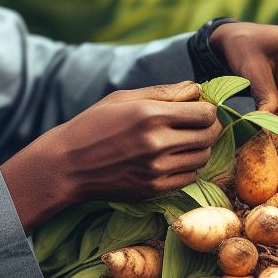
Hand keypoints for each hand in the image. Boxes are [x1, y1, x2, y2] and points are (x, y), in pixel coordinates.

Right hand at [1, 81, 222, 230]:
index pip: (204, 113)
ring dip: (199, 148)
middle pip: (208, 136)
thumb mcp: (123, 98)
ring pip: (202, 158)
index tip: (200, 109)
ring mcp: (156, 169)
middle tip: (198, 125)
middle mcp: (156, 143)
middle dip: (209, 128)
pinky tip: (172, 158)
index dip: (207, 109)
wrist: (68, 165)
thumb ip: (164, 92)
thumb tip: (197, 89)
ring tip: (183, 141)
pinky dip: (187, 167)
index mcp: (150, 115)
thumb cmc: (93, 125)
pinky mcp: (153, 189)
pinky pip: (189, 177)